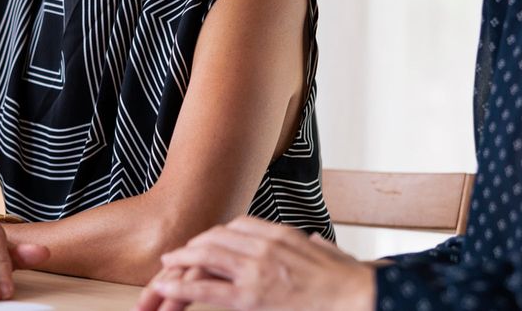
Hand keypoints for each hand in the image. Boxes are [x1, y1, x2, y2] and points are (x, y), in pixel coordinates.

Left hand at [138, 216, 374, 310]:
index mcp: (280, 233)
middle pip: (216, 238)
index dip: (215, 235)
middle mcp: (264, 245)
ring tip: (165, 266)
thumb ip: (314, 244)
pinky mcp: (251, 296)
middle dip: (192, 246)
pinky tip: (165, 286)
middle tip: (177, 254)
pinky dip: (181, 286)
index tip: (204, 242)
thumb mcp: (328, 251)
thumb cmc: (347, 278)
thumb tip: (313, 239)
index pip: (236, 226)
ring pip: (206, 257)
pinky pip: (207, 289)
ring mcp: (256, 269)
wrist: (356, 295)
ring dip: (181, 260)